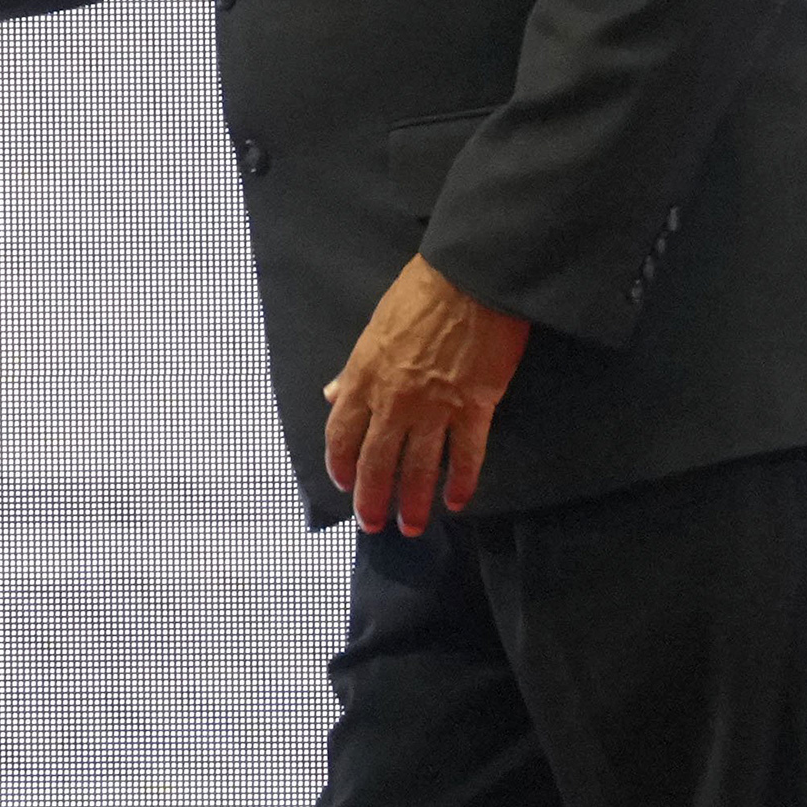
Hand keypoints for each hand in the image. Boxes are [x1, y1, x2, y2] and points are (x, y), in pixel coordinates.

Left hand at [321, 253, 531, 534]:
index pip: (341, 435)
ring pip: (419, 468)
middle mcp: (393, 401)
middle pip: (376, 462)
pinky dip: (462, 483)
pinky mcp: (475, 408)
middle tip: (373, 525)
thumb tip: (331, 393)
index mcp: (363, 378)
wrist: (471, 279)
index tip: (343, 484)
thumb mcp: (374, 329)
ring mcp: (435, 408)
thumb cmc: (421, 293)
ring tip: (411, 527)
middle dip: (372, 499)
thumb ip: (353, 370)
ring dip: (413, 503)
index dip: (340, 465)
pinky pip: (466, 456)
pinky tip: (457, 501)